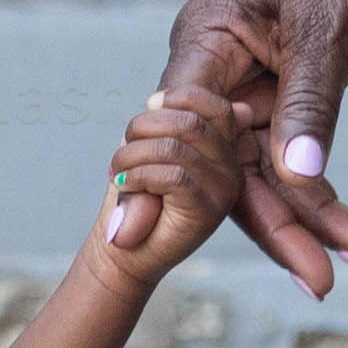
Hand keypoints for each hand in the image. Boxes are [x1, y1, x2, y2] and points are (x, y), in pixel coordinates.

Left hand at [87, 85, 246, 290]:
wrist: (125, 249)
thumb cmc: (137, 195)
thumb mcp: (153, 149)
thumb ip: (170, 124)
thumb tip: (178, 102)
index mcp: (222, 148)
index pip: (214, 105)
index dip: (177, 98)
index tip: (148, 107)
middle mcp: (230, 168)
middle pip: (189, 122)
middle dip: (142, 128)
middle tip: (120, 153)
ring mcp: (222, 190)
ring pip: (175, 147)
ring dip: (131, 155)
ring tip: (116, 172)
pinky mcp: (206, 211)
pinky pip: (172, 176)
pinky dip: (137, 175)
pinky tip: (125, 186)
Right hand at [159, 0, 347, 295]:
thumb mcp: (326, 28)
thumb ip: (309, 106)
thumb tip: (297, 176)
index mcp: (204, 45)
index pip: (177, 132)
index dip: (162, 191)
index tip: (139, 245)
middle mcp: (220, 74)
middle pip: (227, 166)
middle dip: (275, 225)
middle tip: (318, 282)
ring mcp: (256, 87)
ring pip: (266, 172)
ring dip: (311, 219)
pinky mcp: (293, 93)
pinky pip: (297, 157)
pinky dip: (325, 192)